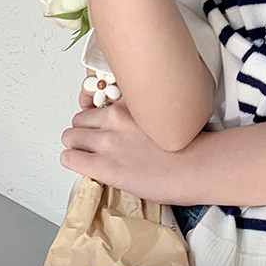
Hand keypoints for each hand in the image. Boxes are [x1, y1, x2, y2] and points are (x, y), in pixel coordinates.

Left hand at [60, 100, 201, 204]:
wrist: (196, 167)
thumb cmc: (189, 144)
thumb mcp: (164, 114)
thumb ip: (141, 112)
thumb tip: (130, 119)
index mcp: (130, 103)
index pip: (95, 98)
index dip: (95, 114)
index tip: (98, 121)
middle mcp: (114, 118)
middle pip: (78, 119)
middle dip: (84, 131)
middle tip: (96, 143)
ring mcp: (107, 142)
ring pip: (69, 137)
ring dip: (77, 146)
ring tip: (90, 156)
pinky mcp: (103, 167)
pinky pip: (68, 158)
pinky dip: (73, 160)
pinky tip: (87, 166)